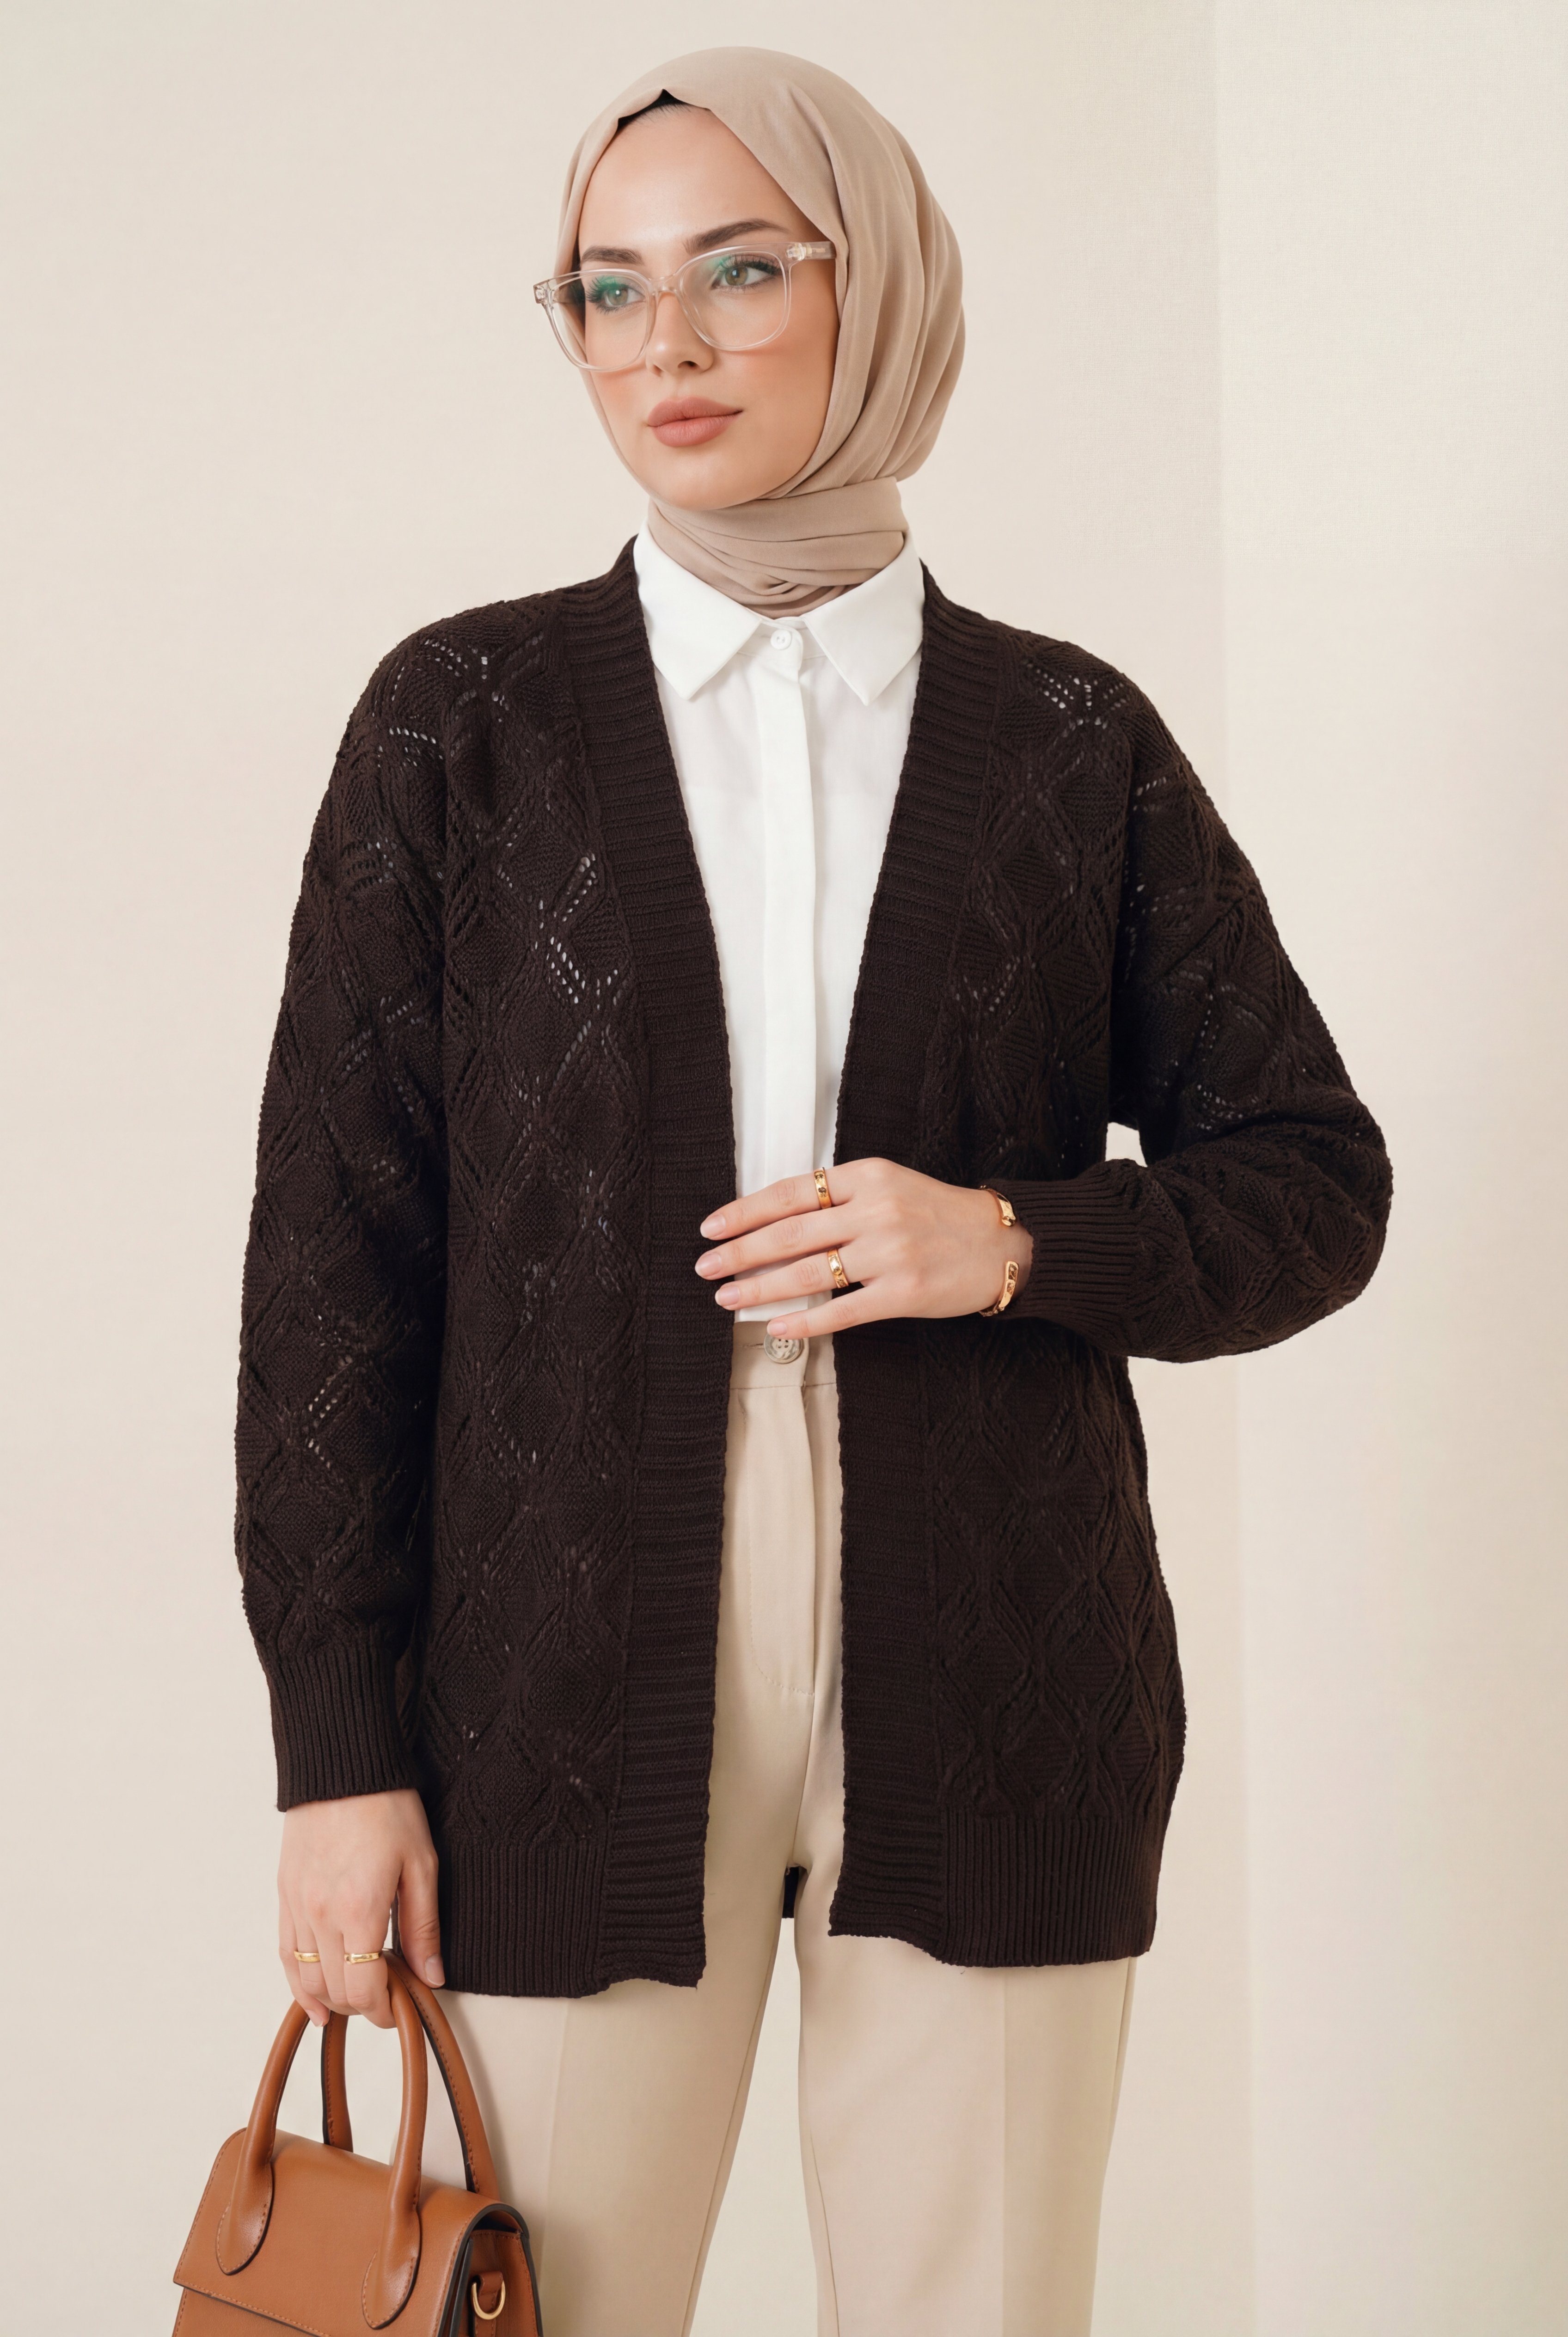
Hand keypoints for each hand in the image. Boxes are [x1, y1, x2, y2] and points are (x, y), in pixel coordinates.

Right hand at [277, 1788, 441, 2029]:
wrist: (342, 1765)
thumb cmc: (387, 1807)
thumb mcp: (421, 1864)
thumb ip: (423, 1927)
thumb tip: (431, 1975)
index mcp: (358, 1910)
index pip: (363, 1989)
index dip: (383, 2010)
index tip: (400, 2006)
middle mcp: (320, 1915)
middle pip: (334, 1990)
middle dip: (362, 2005)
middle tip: (387, 1995)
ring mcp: (297, 1905)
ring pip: (304, 1978)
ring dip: (330, 1998)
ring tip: (356, 2001)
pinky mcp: (284, 1894)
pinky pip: (285, 1953)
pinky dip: (297, 1981)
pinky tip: (313, 1998)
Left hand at [695, 1159, 1031, 1338]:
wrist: (1002, 1242)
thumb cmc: (940, 1214)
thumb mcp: (889, 1185)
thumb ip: (839, 1198)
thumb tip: (774, 1222)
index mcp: (867, 1176)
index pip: (790, 1193)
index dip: (745, 1211)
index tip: (712, 1227)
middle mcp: (876, 1211)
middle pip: (790, 1233)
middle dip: (739, 1252)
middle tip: (705, 1266)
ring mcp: (890, 1253)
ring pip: (809, 1272)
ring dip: (760, 1288)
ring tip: (727, 1298)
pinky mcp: (904, 1293)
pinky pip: (842, 1310)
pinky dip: (805, 1320)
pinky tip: (777, 1326)